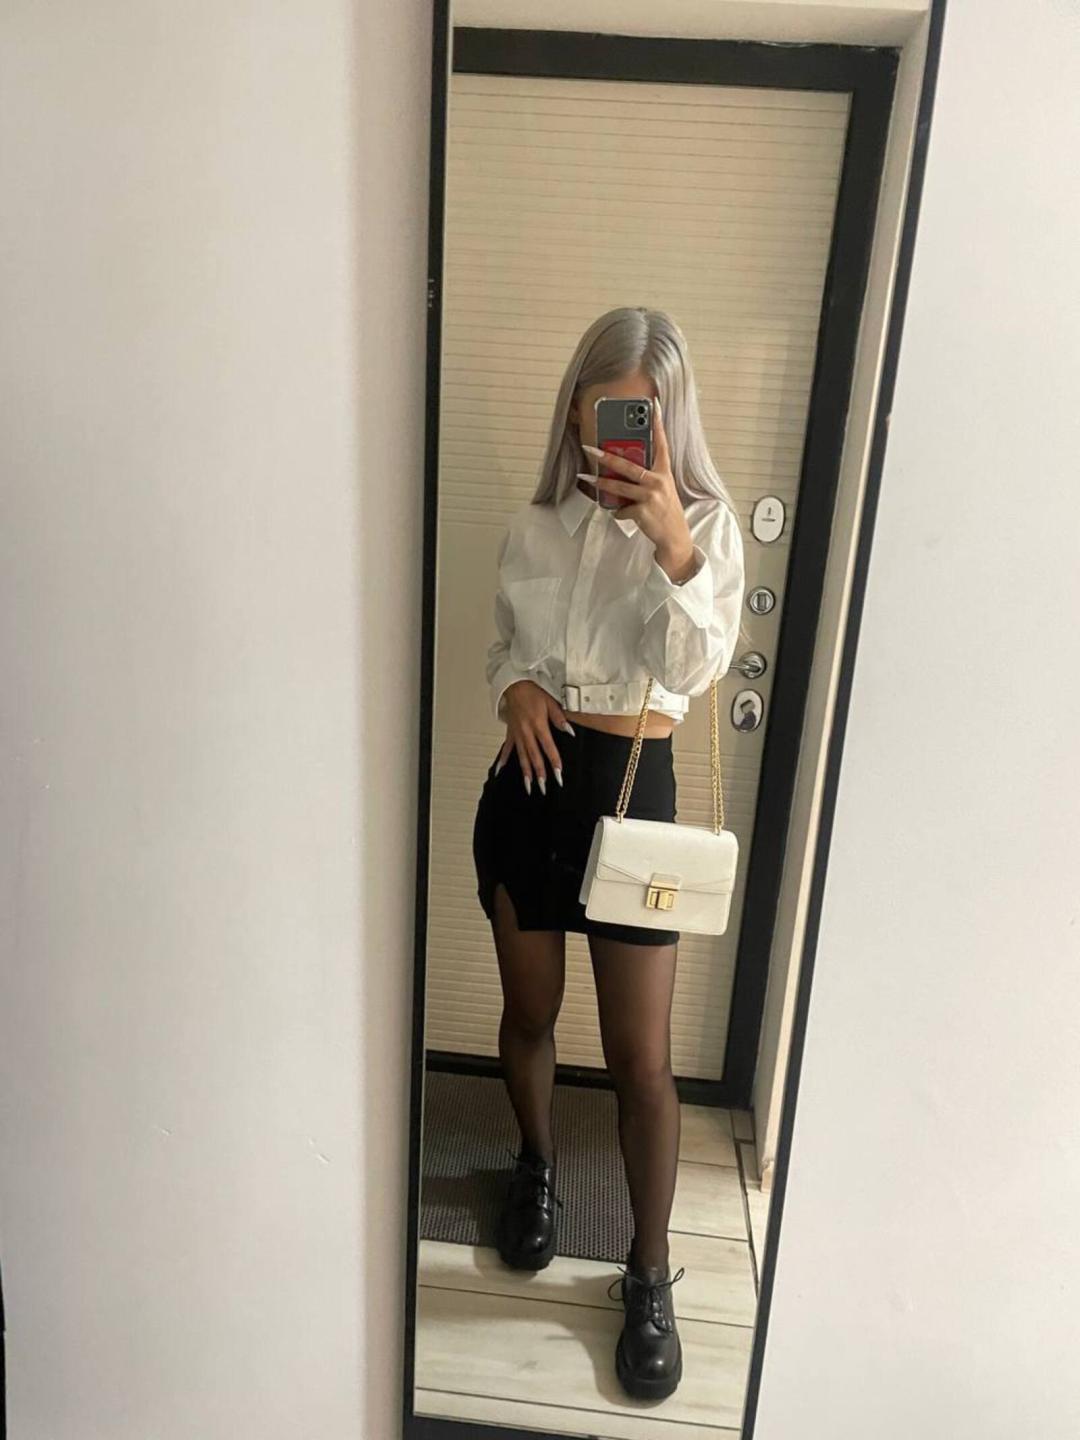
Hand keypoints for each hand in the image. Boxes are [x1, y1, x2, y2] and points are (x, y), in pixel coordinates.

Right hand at [496, 681, 573, 794]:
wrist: (515, 685)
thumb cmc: (533, 692)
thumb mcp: (551, 702)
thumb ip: (560, 719)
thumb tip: (569, 732)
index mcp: (538, 725)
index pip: (548, 747)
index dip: (554, 761)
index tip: (558, 774)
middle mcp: (526, 732)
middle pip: (534, 756)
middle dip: (539, 773)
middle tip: (543, 787)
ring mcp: (517, 733)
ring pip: (521, 756)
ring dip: (525, 772)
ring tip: (528, 786)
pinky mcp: (510, 732)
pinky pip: (507, 748)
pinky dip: (504, 759)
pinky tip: (501, 770)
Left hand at [579, 397, 696, 578]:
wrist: (674, 536)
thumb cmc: (665, 510)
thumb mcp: (662, 489)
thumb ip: (646, 477)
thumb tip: (620, 469)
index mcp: (664, 472)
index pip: (662, 442)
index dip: (658, 423)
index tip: (654, 404)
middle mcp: (659, 481)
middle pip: (628, 465)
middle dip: (607, 456)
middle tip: (590, 448)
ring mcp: (651, 497)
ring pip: (619, 487)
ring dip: (600, 483)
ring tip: (586, 478)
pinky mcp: (643, 512)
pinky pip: (622, 510)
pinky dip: (620, 513)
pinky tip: (627, 515)